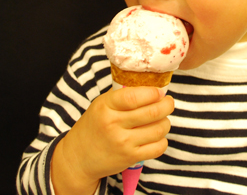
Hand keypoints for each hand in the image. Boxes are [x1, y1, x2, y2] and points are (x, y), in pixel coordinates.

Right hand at [51, 87, 173, 194]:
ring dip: (165, 122)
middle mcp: (113, 124)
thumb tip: (153, 88)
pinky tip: (156, 136)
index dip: (153, 93)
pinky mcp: (130, 158)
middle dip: (167, 105)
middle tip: (168, 103)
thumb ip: (123, 96)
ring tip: (162, 120)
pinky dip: (162, 140)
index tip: (160, 92)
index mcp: (105, 106)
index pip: (134, 97)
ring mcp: (123, 143)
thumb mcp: (101, 105)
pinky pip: (158, 147)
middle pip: (152, 112)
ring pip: (159, 129)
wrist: (78, 157)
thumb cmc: (94, 126)